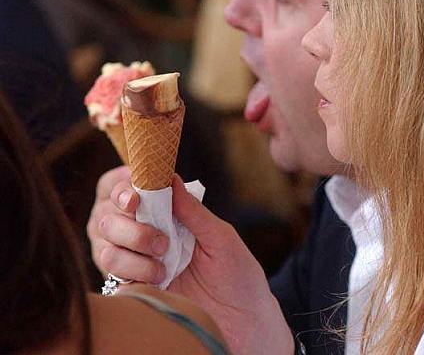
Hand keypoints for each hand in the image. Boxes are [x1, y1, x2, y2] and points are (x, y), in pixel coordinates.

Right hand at [86, 168, 293, 354]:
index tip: (136, 196)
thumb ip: (192, 210)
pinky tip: (157, 283)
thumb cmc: (239, 277)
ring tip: (163, 270)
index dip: (122, 188)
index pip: (128, 190)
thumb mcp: (221, 238)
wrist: (244, 324)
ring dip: (130, 255)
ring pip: (103, 248)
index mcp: (168, 217)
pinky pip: (111, 279)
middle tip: (161, 243)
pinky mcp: (134, 292)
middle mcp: (146, 237)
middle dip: (128, 226)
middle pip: (105, 217)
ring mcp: (136, 264)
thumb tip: (170, 176)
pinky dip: (130, 277)